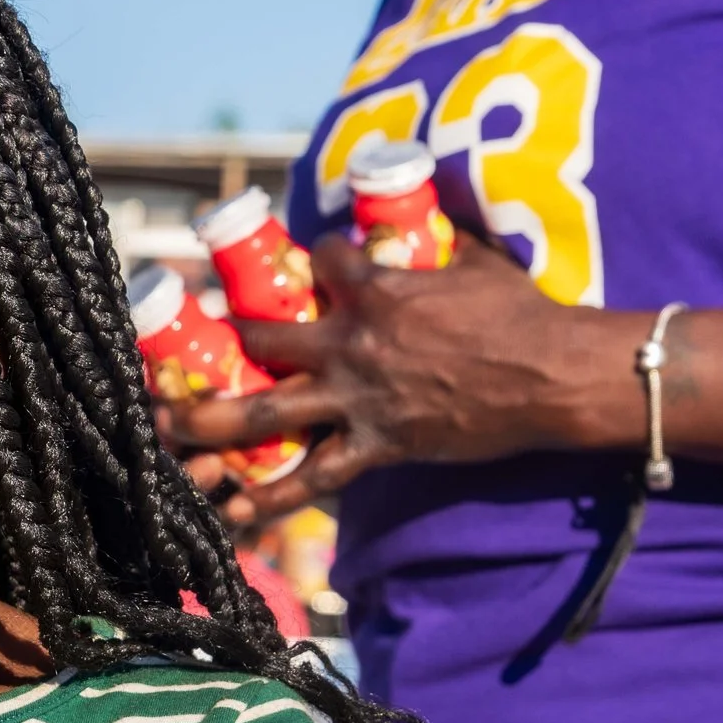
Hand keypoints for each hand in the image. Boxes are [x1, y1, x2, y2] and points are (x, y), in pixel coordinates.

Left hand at [160, 230, 631, 524]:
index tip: (290, 267)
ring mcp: (360, 398)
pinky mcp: (378, 445)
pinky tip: (232, 513)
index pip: (319, 263)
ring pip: (268, 413)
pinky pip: (314, 479)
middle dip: (218, 344)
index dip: (304, 261)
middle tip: (182, 350)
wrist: (553, 375)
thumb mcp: (477, 260)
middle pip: (262, 340)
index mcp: (375, 291)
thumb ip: (443, 239)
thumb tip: (437, 208)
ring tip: (169, 429)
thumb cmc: (522, 313)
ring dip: (211, 422)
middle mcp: (352, 344)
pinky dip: (272, 500)